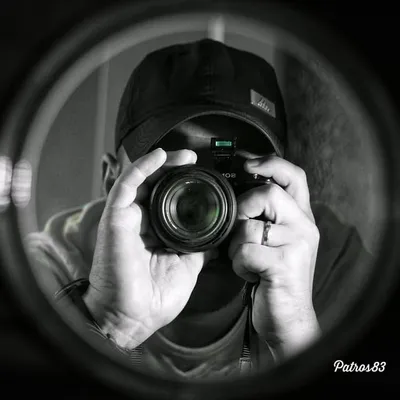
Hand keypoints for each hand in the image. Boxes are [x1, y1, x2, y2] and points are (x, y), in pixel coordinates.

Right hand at [84, 148, 212, 348]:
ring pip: (142, 179)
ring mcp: (127, 218)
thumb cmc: (154, 297)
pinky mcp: (115, 217)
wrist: (132, 317)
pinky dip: (143, 167)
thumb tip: (216, 238)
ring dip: (163, 162)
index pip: (167, 199)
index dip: (183, 184)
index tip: (203, 177)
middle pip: (156, 184)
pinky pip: (127, 184)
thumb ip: (199, 248)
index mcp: (155, 232)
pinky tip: (160, 156)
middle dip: (175, 168)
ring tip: (185, 155)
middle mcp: (140, 221)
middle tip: (194, 159)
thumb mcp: (187, 267)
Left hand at [228, 155, 320, 358]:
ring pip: (249, 226)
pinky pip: (246, 251)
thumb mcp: (275, 241)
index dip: (271, 163)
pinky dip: (238, 263)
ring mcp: (298, 244)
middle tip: (240, 234)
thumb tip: (237, 195)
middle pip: (266, 194)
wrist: (288, 318)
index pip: (294, 176)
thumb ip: (265, 217)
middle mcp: (304, 226)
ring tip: (246, 260)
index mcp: (301, 217)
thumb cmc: (273, 275)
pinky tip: (249, 273)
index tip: (248, 164)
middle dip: (242, 211)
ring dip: (236, 246)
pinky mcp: (285, 264)